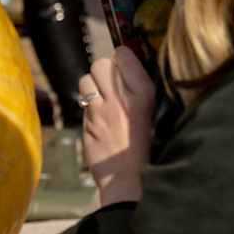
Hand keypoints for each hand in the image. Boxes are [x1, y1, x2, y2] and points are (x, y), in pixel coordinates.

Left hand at [78, 46, 155, 205]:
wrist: (129, 177)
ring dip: (91, 86)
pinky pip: (83, 102)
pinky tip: (98, 116)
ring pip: (85, 80)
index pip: (123, 55)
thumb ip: (136, 87)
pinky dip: (88, 105)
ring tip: (101, 98)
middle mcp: (121, 98)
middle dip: (102, 70)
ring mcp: (101, 110)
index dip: (121, 58)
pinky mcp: (86, 122)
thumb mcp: (151, 112)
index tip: (123, 65)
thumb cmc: (144, 145)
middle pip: (100, 63)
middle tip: (110, 84)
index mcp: (143, 94)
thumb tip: (122, 62)